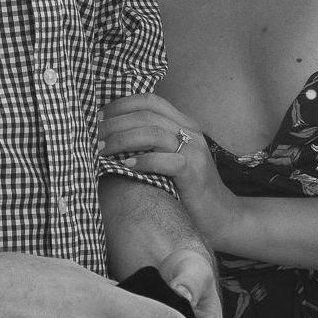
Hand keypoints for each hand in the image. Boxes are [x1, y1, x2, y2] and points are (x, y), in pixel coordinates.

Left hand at [97, 94, 240, 247]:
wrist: (222, 216)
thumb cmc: (189, 189)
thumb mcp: (172, 158)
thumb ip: (151, 144)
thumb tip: (111, 136)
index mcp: (184, 123)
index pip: (149, 100)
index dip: (122, 105)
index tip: (99, 116)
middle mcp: (190, 132)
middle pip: (146, 114)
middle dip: (115, 123)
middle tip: (94, 136)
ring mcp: (194, 151)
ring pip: (153, 132)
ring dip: (122, 139)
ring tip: (103, 150)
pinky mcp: (194, 172)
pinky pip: (166, 160)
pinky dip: (143, 161)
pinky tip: (126, 167)